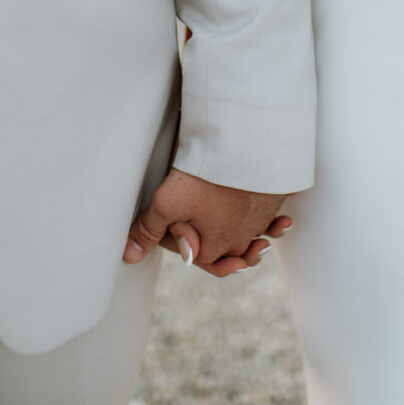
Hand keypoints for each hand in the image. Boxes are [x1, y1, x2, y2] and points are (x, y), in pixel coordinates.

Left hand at [122, 169, 291, 277]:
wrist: (247, 148)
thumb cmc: (205, 177)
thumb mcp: (166, 202)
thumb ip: (149, 230)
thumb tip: (129, 256)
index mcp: (213, 250)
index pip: (194, 254)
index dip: (177, 240)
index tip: (170, 223)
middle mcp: (240, 242)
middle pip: (225, 250)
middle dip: (214, 246)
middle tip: (198, 232)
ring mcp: (259, 223)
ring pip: (251, 237)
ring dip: (249, 239)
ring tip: (244, 236)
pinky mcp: (273, 203)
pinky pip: (271, 220)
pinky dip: (273, 224)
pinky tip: (274, 221)